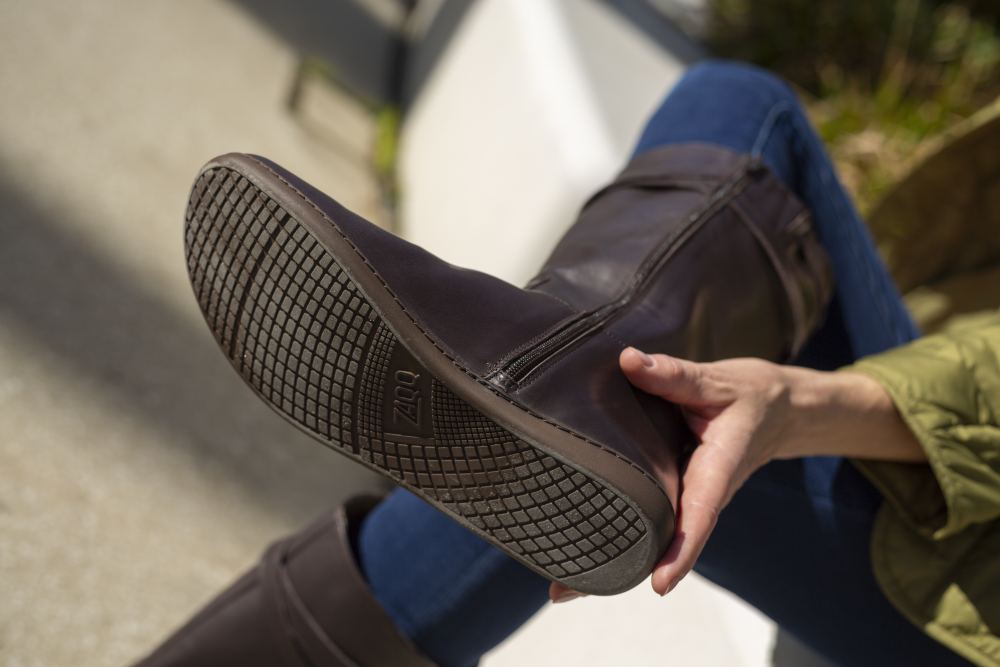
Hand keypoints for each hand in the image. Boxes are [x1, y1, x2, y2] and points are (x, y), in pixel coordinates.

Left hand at [550, 347, 922, 602]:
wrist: (778, 410)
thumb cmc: (750, 396)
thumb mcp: (718, 380)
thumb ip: (675, 374)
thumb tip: (628, 360)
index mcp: (717, 468)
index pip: (700, 514)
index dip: (681, 550)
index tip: (659, 585)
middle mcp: (699, 491)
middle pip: (663, 540)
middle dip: (621, 567)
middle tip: (566, 592)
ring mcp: (685, 494)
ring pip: (651, 533)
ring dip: (612, 556)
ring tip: (561, 584)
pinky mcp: (673, 488)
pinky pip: (647, 514)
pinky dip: (618, 530)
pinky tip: (579, 545)